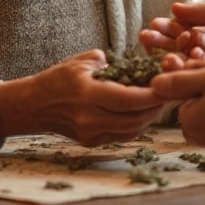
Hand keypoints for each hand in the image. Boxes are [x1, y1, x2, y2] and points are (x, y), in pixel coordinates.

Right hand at [0, 50, 165, 146]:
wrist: (33, 105)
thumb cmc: (57, 79)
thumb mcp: (80, 62)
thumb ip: (108, 62)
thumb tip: (133, 64)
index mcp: (88, 95)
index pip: (129, 99)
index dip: (152, 95)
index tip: (167, 84)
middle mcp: (90, 119)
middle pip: (135, 118)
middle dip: (156, 107)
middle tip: (170, 92)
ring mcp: (91, 134)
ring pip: (132, 130)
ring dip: (149, 117)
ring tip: (160, 102)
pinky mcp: (92, 142)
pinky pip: (122, 135)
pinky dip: (137, 125)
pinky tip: (143, 112)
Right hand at [140, 0, 204, 87]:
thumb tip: (176, 8)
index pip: (182, 31)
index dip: (167, 28)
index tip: (154, 24)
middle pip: (177, 49)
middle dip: (161, 43)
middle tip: (146, 38)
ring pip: (185, 66)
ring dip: (171, 59)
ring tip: (164, 54)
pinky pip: (198, 79)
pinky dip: (188, 72)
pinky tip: (179, 65)